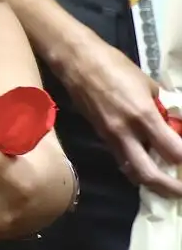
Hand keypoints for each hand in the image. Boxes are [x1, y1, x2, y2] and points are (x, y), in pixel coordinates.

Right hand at [53, 36, 181, 196]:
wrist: (76, 61)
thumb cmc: (114, 65)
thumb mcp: (147, 83)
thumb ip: (160, 106)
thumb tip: (172, 122)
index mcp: (143, 115)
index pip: (173, 152)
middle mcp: (126, 132)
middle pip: (149, 174)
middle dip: (170, 188)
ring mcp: (110, 136)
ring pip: (132, 172)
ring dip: (151, 182)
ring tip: (166, 184)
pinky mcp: (100, 135)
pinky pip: (121, 158)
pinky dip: (136, 167)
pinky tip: (145, 163)